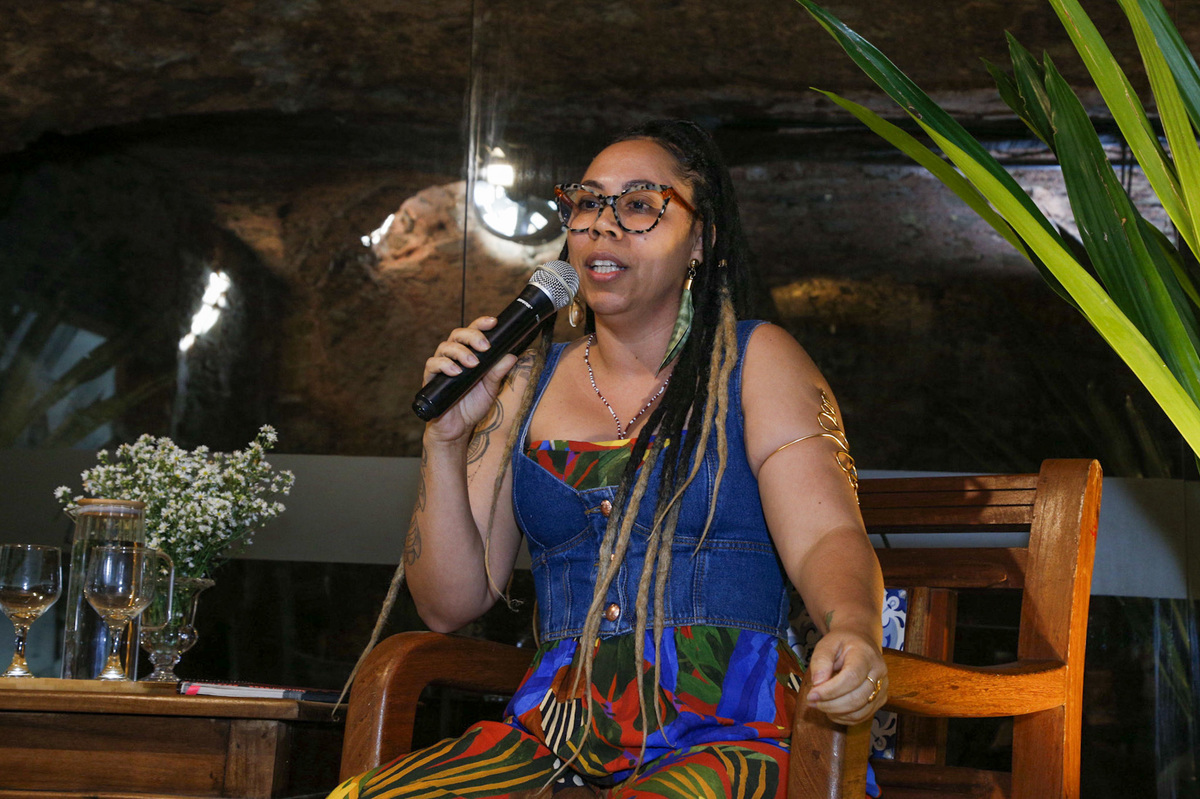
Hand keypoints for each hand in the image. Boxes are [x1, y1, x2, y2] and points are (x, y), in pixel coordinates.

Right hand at [422, 317, 517, 441]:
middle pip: (458, 334)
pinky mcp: (430, 378)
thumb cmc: (473, 406)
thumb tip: (512, 355)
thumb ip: (499, 372)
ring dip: (460, 352)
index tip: (493, 322)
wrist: (457, 429)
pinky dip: (444, 365)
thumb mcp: (491, 389)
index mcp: (469, 354)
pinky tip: (456, 372)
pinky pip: (433, 364)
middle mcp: (454, 356)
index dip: (481, 324)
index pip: (473, 332)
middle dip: (472, 336)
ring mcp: (441, 366)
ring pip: (445, 346)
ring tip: (472, 363)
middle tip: (485, 346)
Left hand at [805, 629, 886, 724]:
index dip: (830, 690)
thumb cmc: (842, 643)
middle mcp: (879, 672)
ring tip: (819, 705)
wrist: (861, 641)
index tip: (812, 695)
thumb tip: (818, 683)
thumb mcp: (827, 643)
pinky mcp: (880, 699)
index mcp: (866, 655)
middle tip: (812, 702)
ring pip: (861, 711)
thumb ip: (821, 661)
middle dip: (831, 704)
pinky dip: (844, 718)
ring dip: (836, 713)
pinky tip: (831, 710)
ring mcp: (882, 687)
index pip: (852, 677)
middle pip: (857, 698)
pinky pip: (863, 716)